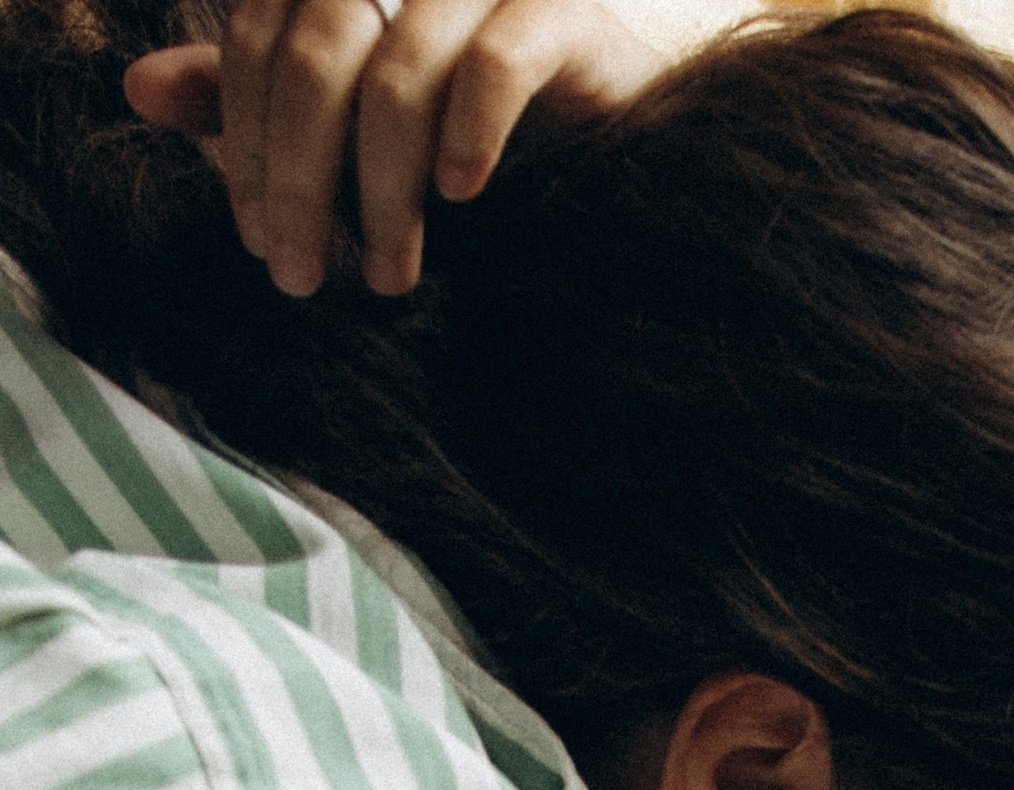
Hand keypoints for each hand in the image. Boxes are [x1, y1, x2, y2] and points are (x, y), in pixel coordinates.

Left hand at [125, 0, 656, 301]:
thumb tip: (138, 90)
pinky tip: (461, 196)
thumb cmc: (470, 127)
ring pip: (398, 73)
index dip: (244, 142)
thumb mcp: (346, 121)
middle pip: (316, 56)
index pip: (259, 40)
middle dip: (300, 179)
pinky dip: (470, 132)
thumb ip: (251, 98)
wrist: (613, 127)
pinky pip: (498, 62)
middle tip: (305, 277)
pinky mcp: (563, 11)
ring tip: (391, 274)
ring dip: (382, 189)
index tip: (258, 241)